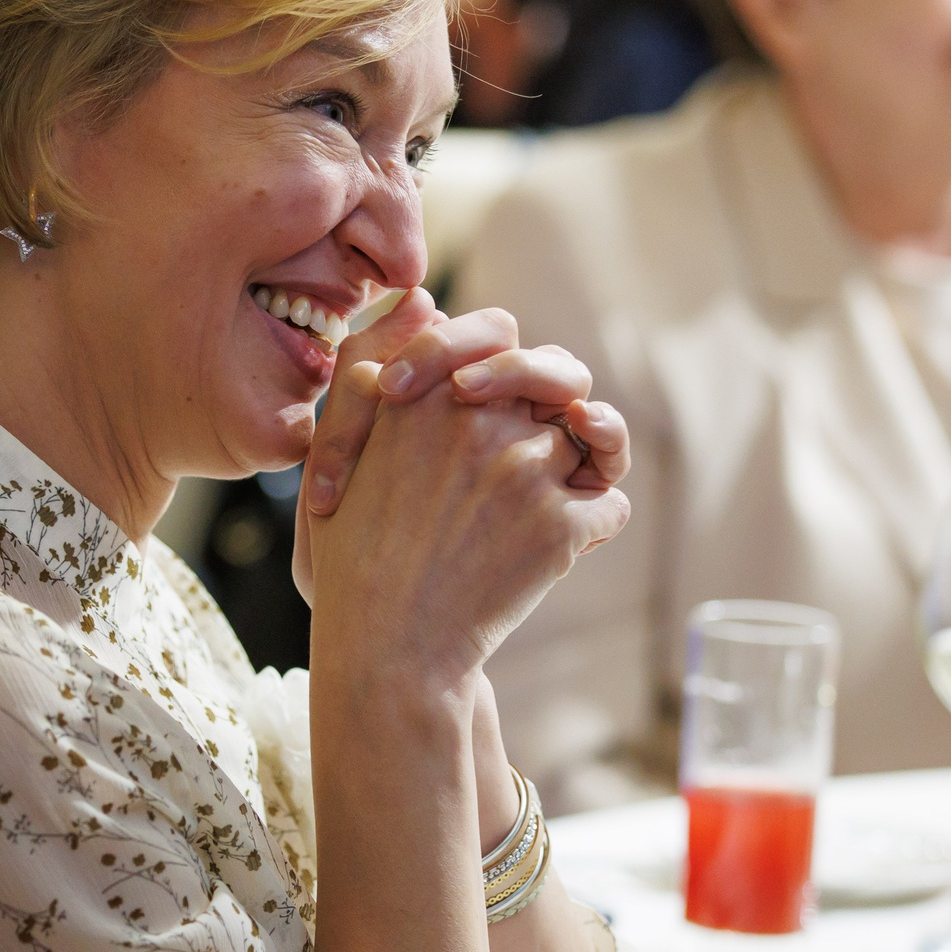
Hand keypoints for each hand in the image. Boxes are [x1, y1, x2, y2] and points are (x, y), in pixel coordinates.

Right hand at [303, 321, 629, 690]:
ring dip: (580, 464)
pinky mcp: (564, 526)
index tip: (477, 397)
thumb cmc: (353, 555)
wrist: (386, 649)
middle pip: (558, 373)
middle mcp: (480, 418)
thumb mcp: (340, 448)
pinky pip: (610, 505)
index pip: (495, 332)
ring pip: (591, 438)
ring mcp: (527, 469)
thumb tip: (425, 303)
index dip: (501, 361)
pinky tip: (557, 551)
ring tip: (554, 494)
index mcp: (421, 393)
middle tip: (535, 438)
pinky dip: (592, 527)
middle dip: (556, 398)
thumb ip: (376, 370)